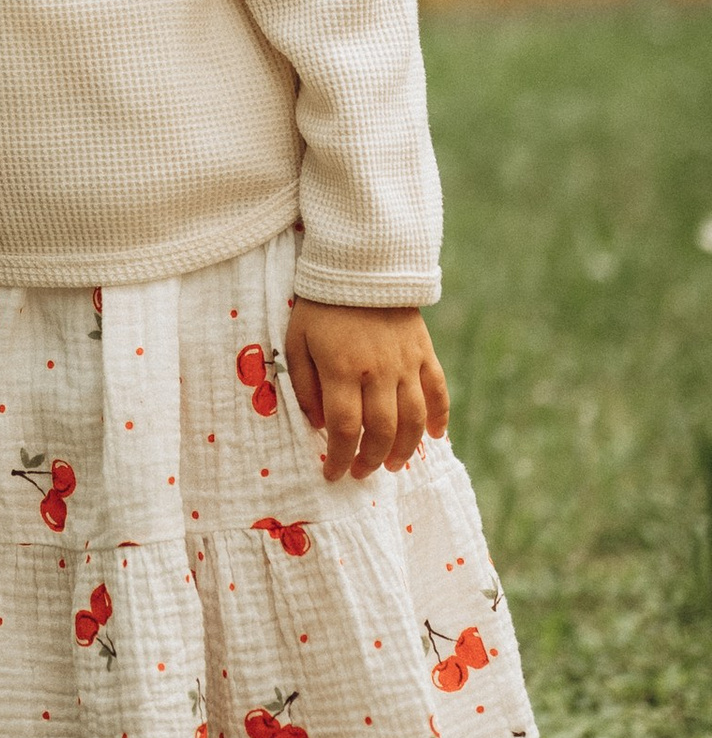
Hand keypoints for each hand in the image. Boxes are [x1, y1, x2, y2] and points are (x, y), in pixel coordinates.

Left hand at [284, 302, 448, 480]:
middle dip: (371, 459)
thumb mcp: (296, 340)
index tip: (332, 475)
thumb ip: (304, 385)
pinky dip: (440, 417)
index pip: (344, 427)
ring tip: (393, 465)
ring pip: (413, 418)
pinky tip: (436, 437)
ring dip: (405, 448)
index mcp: (342, 368)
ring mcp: (406, 361)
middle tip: (361, 473)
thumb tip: (319, 424)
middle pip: (382, 429)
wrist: (360, 262)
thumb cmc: (320, 304)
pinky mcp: (425, 350)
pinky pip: (438, 390)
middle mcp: (378, 370)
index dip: (338, 457)